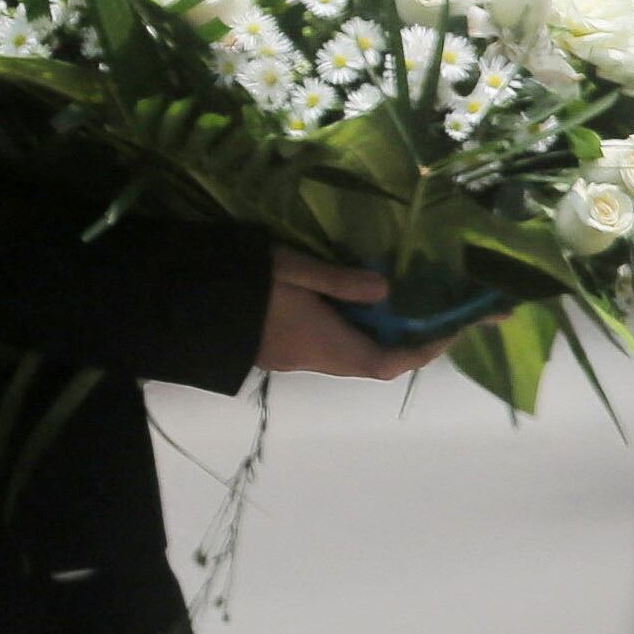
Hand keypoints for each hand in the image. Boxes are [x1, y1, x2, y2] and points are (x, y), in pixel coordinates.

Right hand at [256, 249, 447, 379]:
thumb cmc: (241, 286)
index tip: (451, 330)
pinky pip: (330, 349)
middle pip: (374, 362)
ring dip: (378, 339)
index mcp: (326, 344)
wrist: (183, 308)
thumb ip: (340, 281)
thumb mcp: (293, 270)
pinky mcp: (278, 351)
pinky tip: (351, 310)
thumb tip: (388, 289)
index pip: (389, 361)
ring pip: (351, 357)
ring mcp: (295, 359)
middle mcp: (317, 360)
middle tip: (431, 314)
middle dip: (406, 344)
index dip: (424, 350)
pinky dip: (353, 335)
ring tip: (397, 308)